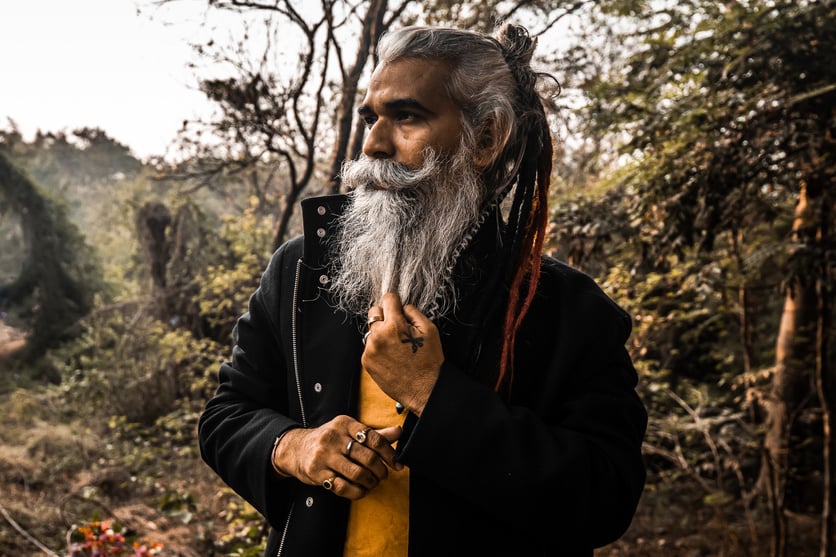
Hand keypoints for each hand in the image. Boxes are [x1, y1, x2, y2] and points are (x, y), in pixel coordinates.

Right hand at [272, 415, 401, 499]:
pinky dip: (357, 492)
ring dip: (370, 482)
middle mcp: (333, 437)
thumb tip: (399, 432)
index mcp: (344, 423)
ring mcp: (324, 455)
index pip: (374, 438)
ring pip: (357, 473)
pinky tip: (361, 490)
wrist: (296, 449)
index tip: (397, 464)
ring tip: (373, 483)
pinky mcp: (317, 473)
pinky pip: (343, 487)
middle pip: (368, 458)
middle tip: (383, 476)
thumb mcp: (349, 431)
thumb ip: (374, 434)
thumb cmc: (329, 440)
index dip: (389, 454)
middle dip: (381, 471)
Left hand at [361, 292, 442, 416]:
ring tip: (396, 346)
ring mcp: (370, 349)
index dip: (395, 301)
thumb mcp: (430, 330)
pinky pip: (369, 346)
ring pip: (371, 330)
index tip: (398, 308)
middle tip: (398, 328)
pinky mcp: (366, 361)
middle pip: (374, 312)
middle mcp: (378, 336)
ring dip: (381, 333)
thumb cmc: (428, 362)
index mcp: (394, 326)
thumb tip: (403, 306)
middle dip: (385, 316)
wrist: (424, 390)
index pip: (387, 298)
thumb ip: (413, 312)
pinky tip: (392, 356)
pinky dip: (378, 348)